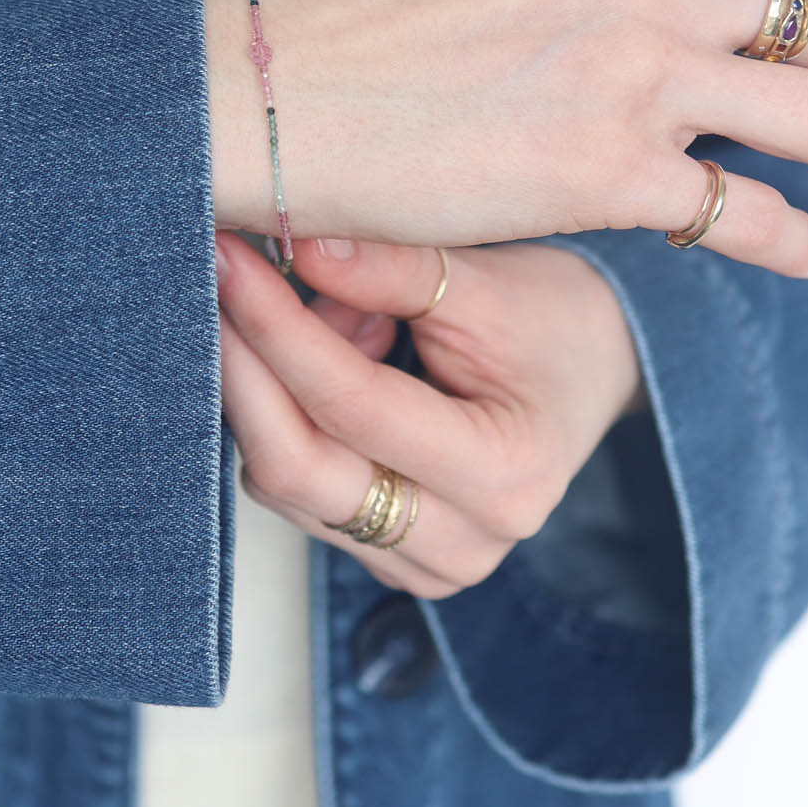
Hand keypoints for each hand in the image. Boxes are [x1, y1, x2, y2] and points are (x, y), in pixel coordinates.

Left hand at [213, 228, 645, 598]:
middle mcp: (461, 543)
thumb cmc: (552, 321)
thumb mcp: (487, 281)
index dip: (278, 331)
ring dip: (273, 386)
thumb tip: (294, 243)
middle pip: (300, 468)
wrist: (592, 369)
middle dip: (245, 367)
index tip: (229, 262)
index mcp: (503, 475)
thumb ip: (392, 267)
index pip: (353, 406)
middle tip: (215, 280)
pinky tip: (334, 351)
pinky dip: (291, 413)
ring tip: (331, 307)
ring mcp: (419, 564)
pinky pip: (299, 488)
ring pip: (286, 480)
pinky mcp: (385, 555)